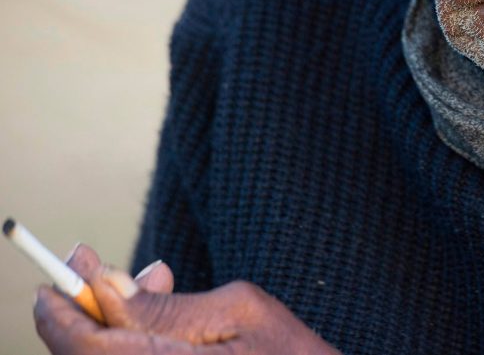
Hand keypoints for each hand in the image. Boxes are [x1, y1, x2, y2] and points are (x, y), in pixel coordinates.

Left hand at [34, 244, 339, 354]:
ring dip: (113, 322)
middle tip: (105, 267)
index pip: (80, 344)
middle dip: (91, 306)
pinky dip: (133, 342)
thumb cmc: (293, 354)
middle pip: (85, 354)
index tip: (65, 268)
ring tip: (157, 282)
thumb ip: (165, 306)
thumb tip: (107, 285)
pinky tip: (165, 321)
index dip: (62, 305)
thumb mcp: (238, 311)